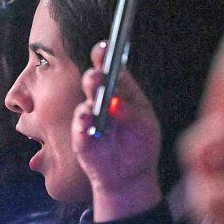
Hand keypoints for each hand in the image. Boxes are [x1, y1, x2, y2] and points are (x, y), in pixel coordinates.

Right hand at [73, 41, 161, 220]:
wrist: (128, 176)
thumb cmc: (139, 145)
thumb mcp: (144, 129)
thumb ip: (131, 115)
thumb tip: (117, 103)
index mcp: (120, 90)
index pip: (111, 67)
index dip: (105, 55)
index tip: (104, 47)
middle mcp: (101, 98)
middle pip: (95, 81)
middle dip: (95, 78)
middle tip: (97, 76)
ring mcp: (89, 116)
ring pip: (85, 103)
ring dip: (89, 100)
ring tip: (93, 101)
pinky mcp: (80, 136)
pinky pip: (79, 127)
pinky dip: (82, 123)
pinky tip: (86, 119)